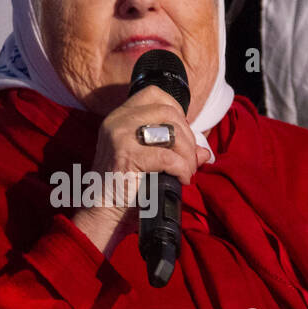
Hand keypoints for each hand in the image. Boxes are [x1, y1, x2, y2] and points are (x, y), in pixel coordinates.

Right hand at [70, 86, 211, 255]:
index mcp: (119, 117)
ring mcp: (119, 136)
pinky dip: (182, 169)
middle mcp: (117, 121)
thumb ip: (176, 151)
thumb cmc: (126, 189)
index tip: (182, 137)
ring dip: (187, 154)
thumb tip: (205, 152)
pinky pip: (168, 157)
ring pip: (171, 131)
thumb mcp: (150, 163)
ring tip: (186, 171)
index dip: (177, 112)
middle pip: (169, 111)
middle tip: (189, 160)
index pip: (155, 94)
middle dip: (188, 137)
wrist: (102, 215)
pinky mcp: (126, 155)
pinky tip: (181, 180)